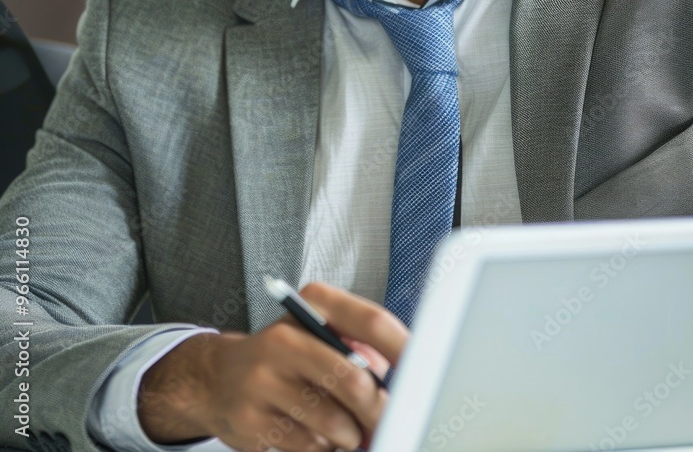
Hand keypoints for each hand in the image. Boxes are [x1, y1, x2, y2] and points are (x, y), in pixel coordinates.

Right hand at [137, 281, 408, 451]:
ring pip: (334, 421)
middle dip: (380, 412)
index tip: (426, 371)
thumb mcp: (319, 333)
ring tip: (349, 431)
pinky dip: (324, 448)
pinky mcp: (252, 421)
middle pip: (354, 382)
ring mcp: (264, 380)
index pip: (372, 322)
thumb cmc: (285, 356)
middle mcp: (284, 338)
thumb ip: (358, 344)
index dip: (405, 350)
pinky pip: (310, 446)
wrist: (216, 378)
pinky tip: (318, 437)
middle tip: (391, 423)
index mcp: (311, 304)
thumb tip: (389, 374)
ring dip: (351, 435)